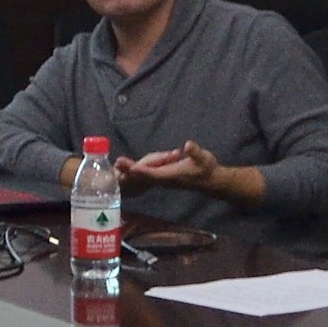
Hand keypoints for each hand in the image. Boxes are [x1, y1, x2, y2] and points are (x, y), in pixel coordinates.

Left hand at [117, 144, 256, 205]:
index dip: (141, 170)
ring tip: (115, 166)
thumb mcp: (204, 158)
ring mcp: (163, 180)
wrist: (211, 181)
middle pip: (143, 176)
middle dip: (129, 171)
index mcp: (172, 175)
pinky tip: (126, 171)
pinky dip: (135, 174)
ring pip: (143, 178)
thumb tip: (188, 145)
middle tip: (116, 163)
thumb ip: (196, 152)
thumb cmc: (207, 168)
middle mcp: (165, 180)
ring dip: (129, 173)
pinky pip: (146, 177)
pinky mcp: (163, 179)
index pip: (153, 173)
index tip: (130, 166)